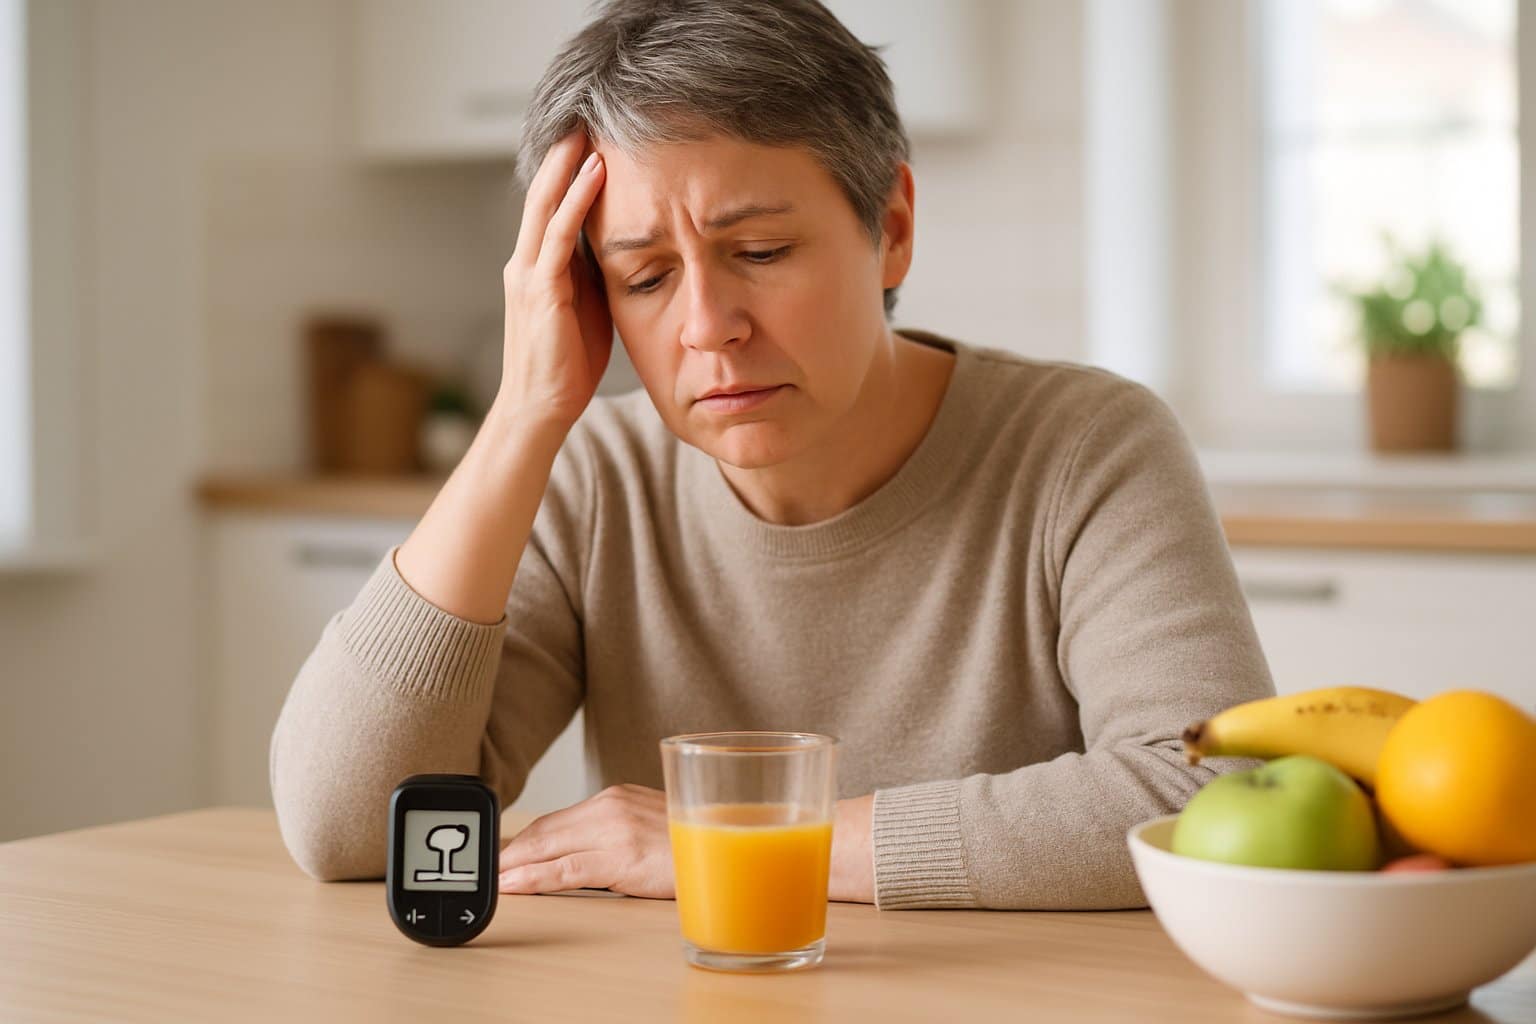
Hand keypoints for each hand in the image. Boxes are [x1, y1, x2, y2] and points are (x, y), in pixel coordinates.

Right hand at [497, 129, 613, 430]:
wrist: (540, 410)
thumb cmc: (567, 367)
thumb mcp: (586, 310)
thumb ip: (594, 277)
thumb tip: (621, 249)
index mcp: (536, 268)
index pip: (550, 207)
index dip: (568, 171)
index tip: (592, 137)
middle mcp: (525, 263)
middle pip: (543, 192)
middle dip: (564, 152)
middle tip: (587, 114)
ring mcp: (529, 274)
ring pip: (546, 203)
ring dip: (570, 162)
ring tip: (591, 127)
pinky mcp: (541, 290)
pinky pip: (559, 233)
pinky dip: (577, 199)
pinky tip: (597, 172)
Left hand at [498, 785, 876, 903]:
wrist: (742, 842)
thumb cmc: (702, 840)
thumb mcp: (654, 826)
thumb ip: (621, 832)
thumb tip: (591, 855)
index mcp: (617, 797)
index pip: (557, 820)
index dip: (523, 841)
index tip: (500, 855)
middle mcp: (610, 807)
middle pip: (544, 831)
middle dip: (510, 853)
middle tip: (482, 870)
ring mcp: (614, 831)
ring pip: (547, 850)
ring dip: (514, 867)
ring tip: (491, 881)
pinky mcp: (621, 858)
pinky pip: (564, 871)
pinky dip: (534, 879)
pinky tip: (514, 886)